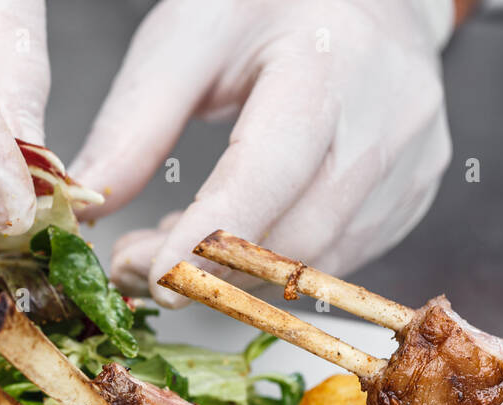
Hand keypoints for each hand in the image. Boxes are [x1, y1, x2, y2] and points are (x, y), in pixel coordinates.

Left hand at [69, 0, 453, 306]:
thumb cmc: (274, 5)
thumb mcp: (191, 35)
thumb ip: (137, 120)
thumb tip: (90, 200)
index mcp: (332, 61)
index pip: (269, 174)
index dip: (210, 238)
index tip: (153, 279)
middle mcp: (389, 119)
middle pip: (295, 236)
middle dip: (207, 271)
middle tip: (131, 267)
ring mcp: (411, 166)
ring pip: (315, 262)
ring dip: (235, 278)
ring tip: (172, 251)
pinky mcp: (412, 198)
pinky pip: (336, 259)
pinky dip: (272, 266)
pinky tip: (229, 241)